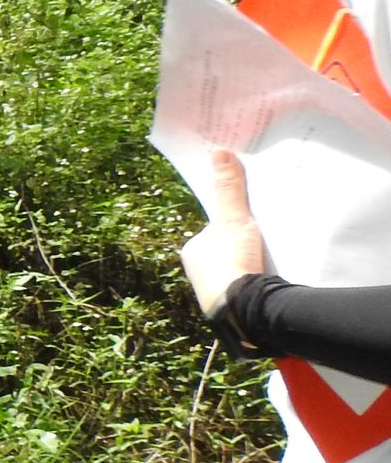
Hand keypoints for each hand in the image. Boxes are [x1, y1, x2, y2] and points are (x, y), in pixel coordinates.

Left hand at [181, 148, 266, 317]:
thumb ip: (228, 189)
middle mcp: (195, 271)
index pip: (216, 230)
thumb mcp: (232, 219)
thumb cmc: (232, 261)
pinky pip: (243, 289)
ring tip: (271, 261)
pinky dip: (254, 283)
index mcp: (192, 250)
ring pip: (234, 271)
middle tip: (267, 241)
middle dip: (243, 246)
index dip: (235, 224)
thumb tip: (218, 152)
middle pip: (225, 250)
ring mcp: (209, 292)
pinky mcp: (227, 309)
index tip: (254, 223)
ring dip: (249, 266)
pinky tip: (270, 281)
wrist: (243, 310)